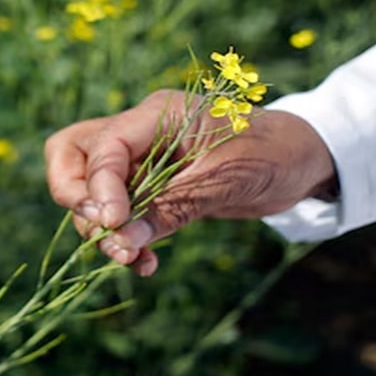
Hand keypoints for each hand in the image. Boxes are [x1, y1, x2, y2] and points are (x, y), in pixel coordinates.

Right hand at [44, 90, 336, 275]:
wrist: (303, 159)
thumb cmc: (272, 155)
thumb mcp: (225, 182)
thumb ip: (171, 208)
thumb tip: (122, 241)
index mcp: (157, 115)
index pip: (104, 147)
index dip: (99, 188)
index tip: (111, 226)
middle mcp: (140, 131)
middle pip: (72, 153)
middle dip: (76, 197)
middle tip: (104, 232)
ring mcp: (141, 157)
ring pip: (88, 186)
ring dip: (101, 229)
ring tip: (132, 259)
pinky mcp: (149, 184)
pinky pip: (117, 209)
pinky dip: (123, 237)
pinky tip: (144, 261)